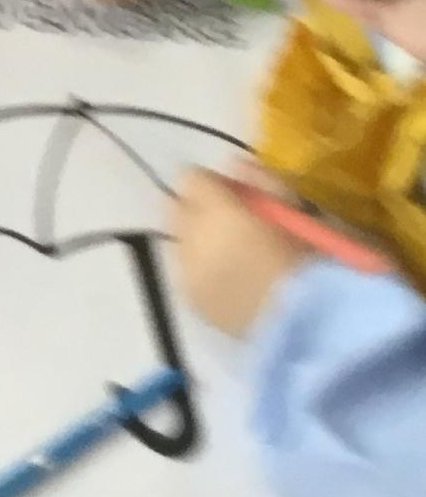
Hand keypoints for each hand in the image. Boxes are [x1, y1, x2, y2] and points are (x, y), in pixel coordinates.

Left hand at [173, 169, 311, 336]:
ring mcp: (188, 273)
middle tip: (239, 224)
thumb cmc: (320, 266)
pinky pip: (189, 274)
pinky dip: (206, 272)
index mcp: (220, 211)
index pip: (192, 178)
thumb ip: (264, 185)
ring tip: (242, 259)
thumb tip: (236, 164)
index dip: (214, 183)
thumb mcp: (304, 214)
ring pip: (181, 242)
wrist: (313, 331)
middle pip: (177, 207)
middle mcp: (192, 239)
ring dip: (202, 242)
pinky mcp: (193, 303)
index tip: (241, 195)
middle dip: (201, 209)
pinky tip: (237, 285)